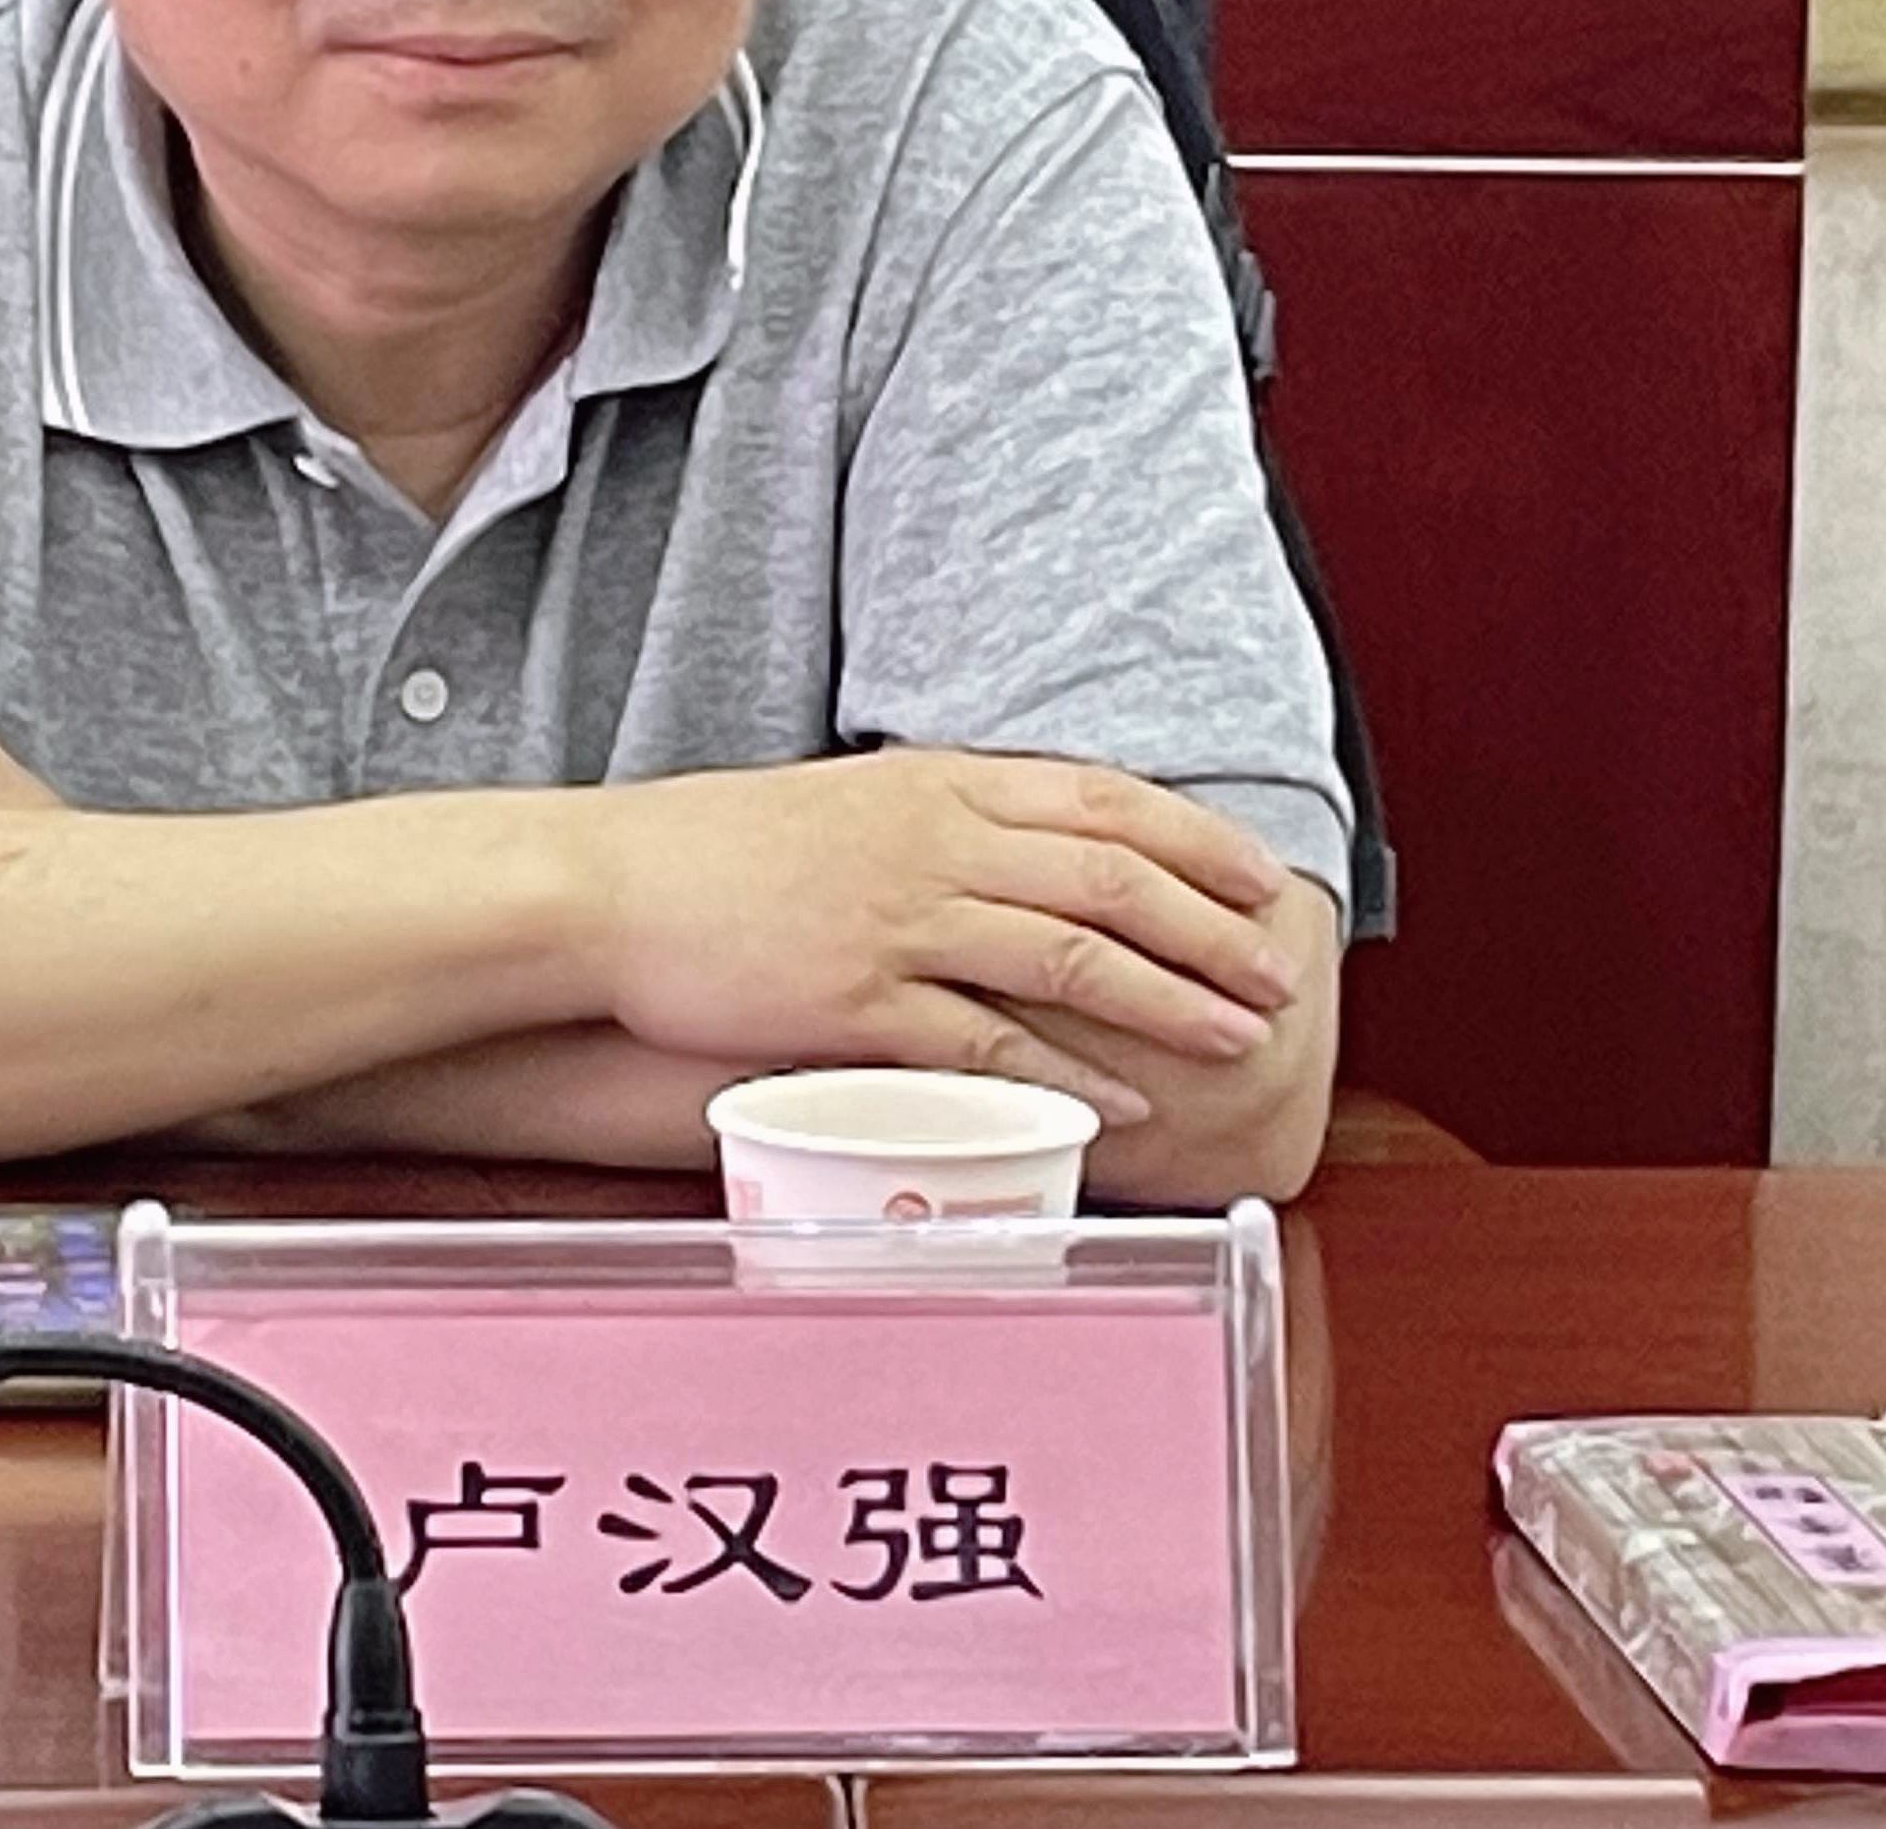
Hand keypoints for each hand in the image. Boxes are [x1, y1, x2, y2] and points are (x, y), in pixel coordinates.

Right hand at [575, 750, 1303, 1122]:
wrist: (604, 888)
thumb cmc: (715, 852)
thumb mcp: (846, 803)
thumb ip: (939, 819)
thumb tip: (1020, 848)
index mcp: (936, 780)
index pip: (1103, 798)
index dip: (1196, 840)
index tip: (1262, 877)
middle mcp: (934, 840)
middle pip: (1112, 878)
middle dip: (1213, 928)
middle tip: (1282, 975)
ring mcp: (899, 921)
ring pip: (1072, 957)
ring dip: (1170, 1000)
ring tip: (1238, 1038)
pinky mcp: (859, 1002)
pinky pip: (988, 1044)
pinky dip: (1066, 1076)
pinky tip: (1121, 1106)